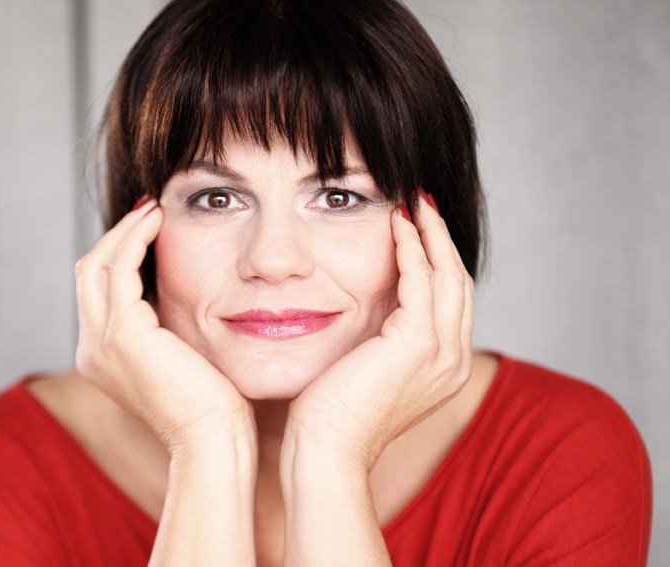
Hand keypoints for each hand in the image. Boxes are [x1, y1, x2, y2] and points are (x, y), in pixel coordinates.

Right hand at [74, 198, 252, 452]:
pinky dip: (135, 238)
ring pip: (98, 264)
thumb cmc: (210, 405)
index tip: (148, 228)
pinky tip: (159, 221)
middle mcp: (91, 349)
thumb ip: (165, 329)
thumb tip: (178, 295)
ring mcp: (101, 341)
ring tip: (154, 208)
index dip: (118, 255)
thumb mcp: (178, 358)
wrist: (212, 439)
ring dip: (126, 230)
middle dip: (117, 236)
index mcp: (101, 357)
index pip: (98, 291)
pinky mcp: (123, 333)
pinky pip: (119, 267)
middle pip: (88, 272)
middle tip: (149, 209)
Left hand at [286, 191, 473, 471]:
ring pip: (446, 273)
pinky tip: (394, 225)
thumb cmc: (332, 417)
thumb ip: (380, 339)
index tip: (418, 226)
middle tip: (419, 202)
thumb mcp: (367, 369)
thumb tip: (370, 307)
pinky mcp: (417, 343)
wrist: (325, 451)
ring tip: (410, 202)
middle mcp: (454, 359)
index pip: (450, 300)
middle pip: (458, 281)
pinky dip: (410, 248)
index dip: (438, 259)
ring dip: (428, 233)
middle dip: (440, 238)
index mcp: (445, 367)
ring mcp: (441, 352)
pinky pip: (421, 279)